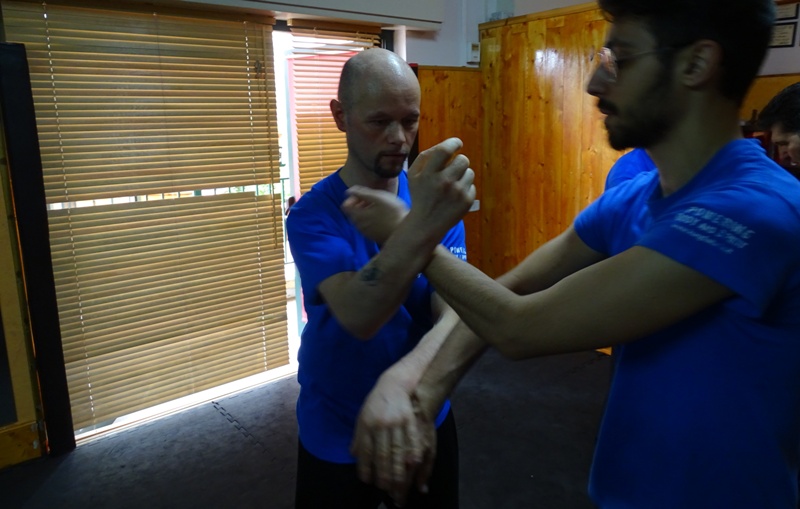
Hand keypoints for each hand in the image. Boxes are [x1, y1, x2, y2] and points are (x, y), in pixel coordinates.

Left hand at [342, 188, 408, 244]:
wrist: (405, 231)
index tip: (365, 195)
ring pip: (360, 219)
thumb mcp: (378, 197)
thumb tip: (348, 190)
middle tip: (374, 200)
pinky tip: (383, 216)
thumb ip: (362, 193)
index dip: (353, 198)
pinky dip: (371, 219)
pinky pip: (367, 226)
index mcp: (357, 216)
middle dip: (360, 204)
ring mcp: (366, 233)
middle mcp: (358, 226)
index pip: (345, 205)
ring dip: (366, 212)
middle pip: (353, 212)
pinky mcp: (374, 237)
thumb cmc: (393, 212)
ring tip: (380, 207)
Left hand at [351, 373, 428, 505]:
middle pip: (382, 453)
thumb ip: (359, 437)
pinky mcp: (410, 420)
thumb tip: (354, 456)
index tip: (367, 480)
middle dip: (383, 473)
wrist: (395, 384)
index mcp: (367, 424)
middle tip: (385, 488)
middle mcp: (381, 424)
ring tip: (398, 484)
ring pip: (397, 449)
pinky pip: (412, 439)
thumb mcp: (363, 417)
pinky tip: (413, 464)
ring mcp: (396, 422)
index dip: (366, 467)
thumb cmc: (376, 403)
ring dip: (398, 469)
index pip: (366, 450)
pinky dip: (412, 452)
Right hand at [406, 138, 475, 241]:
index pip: (445, 150)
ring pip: (470, 172)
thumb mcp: (414, 175)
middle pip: (463, 159)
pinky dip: (465, 188)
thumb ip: (426, 156)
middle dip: (459, 161)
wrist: (425, 224)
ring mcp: (457, 193)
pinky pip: (472, 185)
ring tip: (451, 185)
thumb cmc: (420, 195)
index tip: (457, 143)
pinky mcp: (466, 202)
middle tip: (452, 169)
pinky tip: (454, 196)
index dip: (453, 143)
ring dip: (462, 175)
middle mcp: (444, 182)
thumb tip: (447, 145)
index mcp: (429, 174)